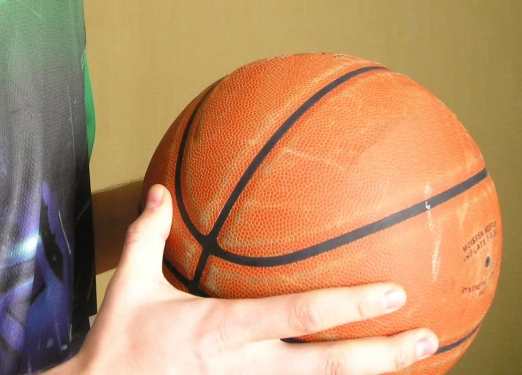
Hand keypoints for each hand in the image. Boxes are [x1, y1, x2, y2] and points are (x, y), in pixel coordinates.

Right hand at [71, 185, 437, 374]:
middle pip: (326, 368)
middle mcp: (244, 366)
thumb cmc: (118, 343)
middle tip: (427, 336)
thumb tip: (159, 189)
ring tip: (412, 359)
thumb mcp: (128, 284)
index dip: (348, 306)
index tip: (392, 292)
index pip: (297, 316)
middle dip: (381, 354)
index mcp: (221, 329)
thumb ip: (147, 234)